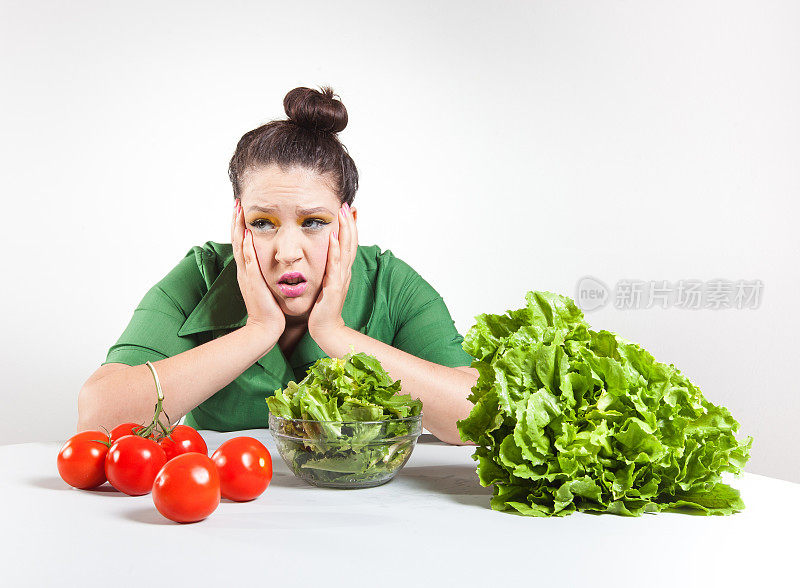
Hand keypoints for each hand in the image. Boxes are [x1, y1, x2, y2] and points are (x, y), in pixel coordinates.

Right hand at [231, 199, 284, 339]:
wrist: (266, 328)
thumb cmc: (269, 310)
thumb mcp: (265, 287)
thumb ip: (264, 274)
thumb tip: (268, 263)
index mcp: (248, 271)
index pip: (242, 243)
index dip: (241, 226)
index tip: (242, 209)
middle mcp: (244, 271)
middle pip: (237, 240)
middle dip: (236, 221)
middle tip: (238, 203)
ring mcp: (247, 276)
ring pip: (240, 248)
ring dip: (239, 229)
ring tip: (239, 211)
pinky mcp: (253, 283)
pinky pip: (249, 263)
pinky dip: (247, 249)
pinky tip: (248, 236)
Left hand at [308, 202, 357, 339]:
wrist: (325, 329)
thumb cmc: (323, 307)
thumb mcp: (327, 283)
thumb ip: (329, 269)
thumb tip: (328, 255)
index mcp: (342, 270)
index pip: (349, 244)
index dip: (350, 227)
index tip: (348, 210)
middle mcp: (344, 272)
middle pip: (351, 243)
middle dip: (349, 224)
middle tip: (347, 205)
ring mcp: (340, 279)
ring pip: (346, 251)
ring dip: (345, 231)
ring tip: (344, 214)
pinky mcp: (333, 288)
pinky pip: (335, 266)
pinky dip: (335, 251)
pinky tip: (332, 238)